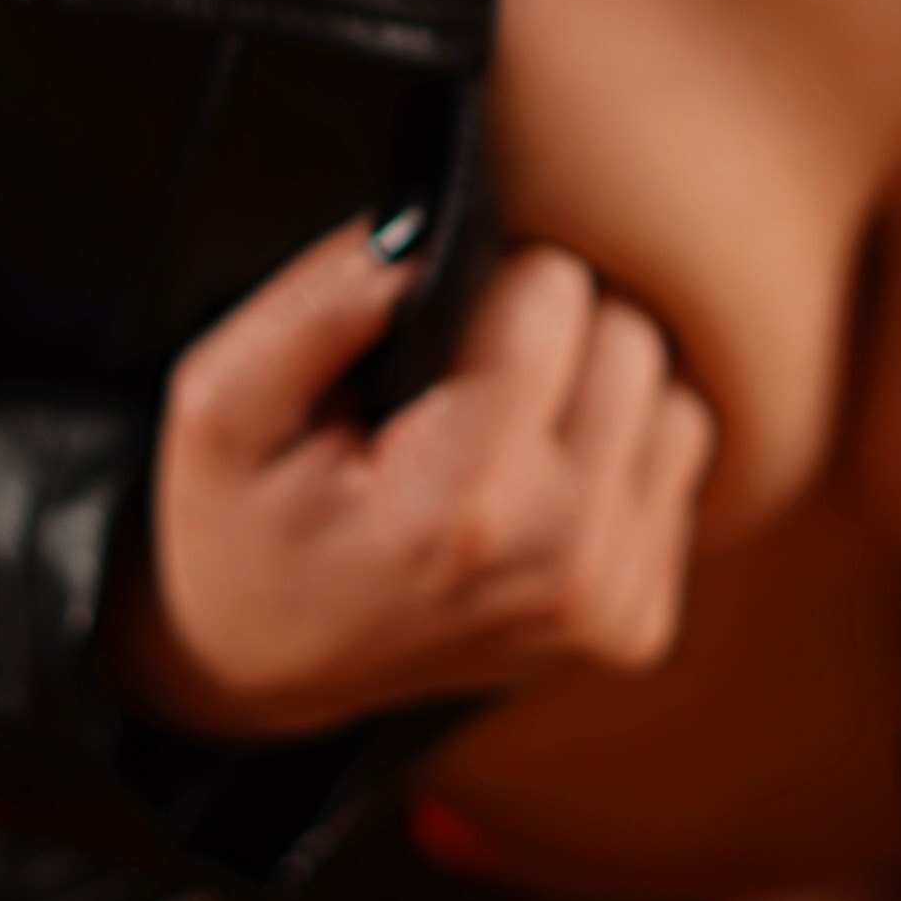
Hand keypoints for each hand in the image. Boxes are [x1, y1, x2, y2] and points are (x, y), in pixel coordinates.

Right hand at [123, 218, 717, 738]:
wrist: (263, 669)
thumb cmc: (241, 526)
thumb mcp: (222, 405)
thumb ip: (316, 305)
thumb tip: (424, 231)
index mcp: (458, 507)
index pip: (556, 297)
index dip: (493, 283)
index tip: (441, 328)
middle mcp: (558, 564)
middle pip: (632, 339)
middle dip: (557, 333)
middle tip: (469, 379)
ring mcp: (607, 608)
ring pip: (673, 401)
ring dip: (599, 395)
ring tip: (503, 432)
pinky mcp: (637, 628)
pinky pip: (677, 469)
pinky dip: (617, 457)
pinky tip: (534, 486)